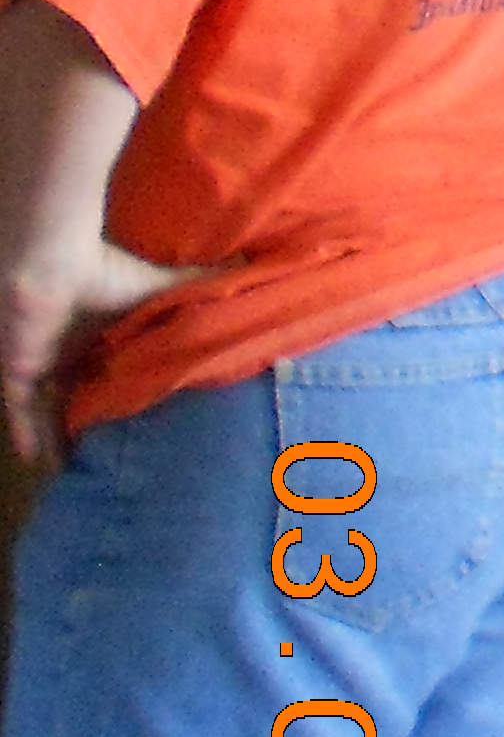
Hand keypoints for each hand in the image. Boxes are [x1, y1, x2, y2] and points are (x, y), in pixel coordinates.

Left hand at [1, 239, 204, 475]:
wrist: (58, 264)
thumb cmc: (109, 274)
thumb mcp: (162, 288)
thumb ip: (197, 284)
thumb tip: (248, 271)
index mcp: (100, 334)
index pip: (110, 372)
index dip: (123, 398)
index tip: (144, 424)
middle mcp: (70, 351)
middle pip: (79, 395)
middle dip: (92, 423)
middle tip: (114, 457)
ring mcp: (43, 361)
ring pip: (50, 409)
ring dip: (60, 438)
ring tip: (79, 473)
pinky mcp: (20, 370)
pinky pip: (23, 410)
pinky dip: (29, 434)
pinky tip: (41, 464)